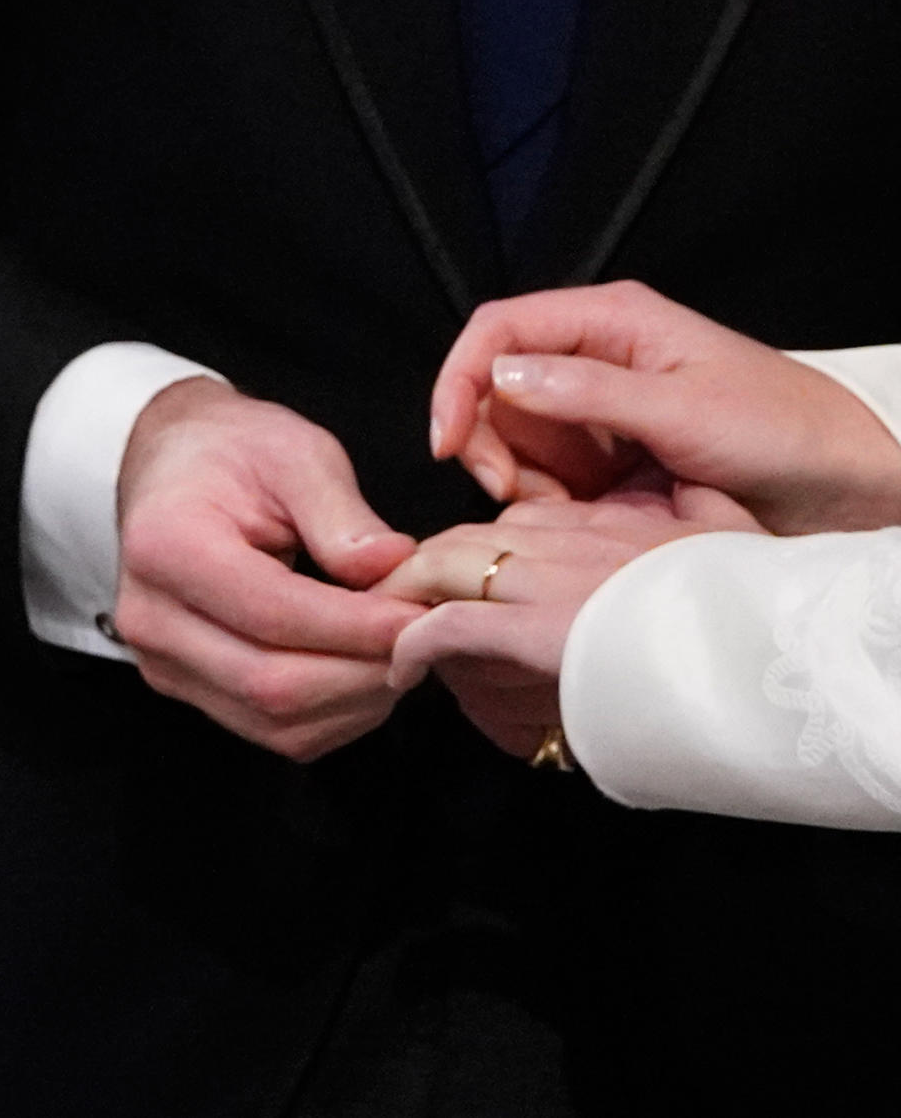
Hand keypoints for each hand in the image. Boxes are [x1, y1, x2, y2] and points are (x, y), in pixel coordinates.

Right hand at [115, 378, 423, 760]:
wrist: (174, 470)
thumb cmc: (234, 453)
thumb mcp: (295, 453)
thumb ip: (342, 514)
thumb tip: (395, 567)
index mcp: (169, 548)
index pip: (274, 614)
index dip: (358, 626)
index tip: (422, 615)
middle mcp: (152, 620)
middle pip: (272, 686)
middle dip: (365, 672)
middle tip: (425, 639)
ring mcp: (164, 664)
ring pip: (276, 724)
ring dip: (357, 701)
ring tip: (402, 652)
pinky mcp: (188, 689)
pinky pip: (272, 732)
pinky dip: (336, 715)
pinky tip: (368, 671)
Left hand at [373, 489, 762, 759]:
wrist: (759, 647)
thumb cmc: (746, 598)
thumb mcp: (731, 535)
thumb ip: (700, 507)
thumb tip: (696, 491)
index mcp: (597, 519)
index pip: (505, 525)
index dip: (467, 556)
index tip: (453, 583)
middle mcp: (559, 542)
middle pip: (459, 546)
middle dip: (422, 580)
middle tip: (399, 610)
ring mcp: (541, 585)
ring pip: (443, 583)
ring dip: (414, 616)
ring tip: (398, 645)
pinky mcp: (527, 633)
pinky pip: (444, 629)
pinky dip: (412, 646)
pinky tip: (401, 667)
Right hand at [431, 281, 900, 533]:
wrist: (835, 488)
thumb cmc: (782, 429)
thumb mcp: (684, 407)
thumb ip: (588, 391)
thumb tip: (502, 377)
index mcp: (611, 323)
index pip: (501, 329)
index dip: (460, 379)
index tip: (446, 440)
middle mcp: (593, 361)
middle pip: (493, 388)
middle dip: (484, 441)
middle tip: (509, 492)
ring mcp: (594, 415)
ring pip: (511, 439)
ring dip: (515, 478)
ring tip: (564, 507)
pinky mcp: (601, 462)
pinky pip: (542, 478)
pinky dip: (542, 503)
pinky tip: (577, 517)